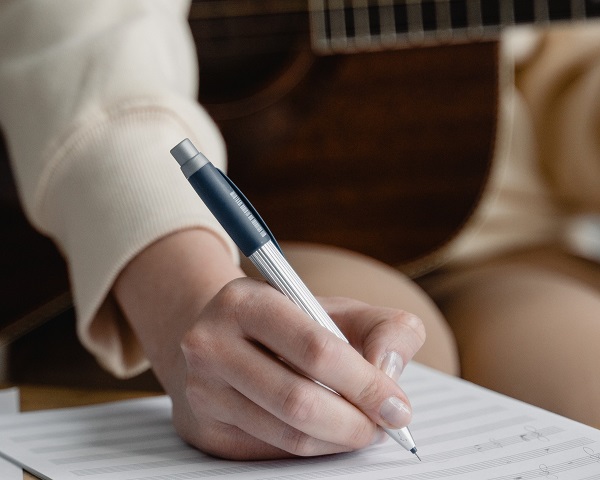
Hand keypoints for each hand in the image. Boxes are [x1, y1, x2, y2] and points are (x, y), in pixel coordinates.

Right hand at [115, 230, 424, 459]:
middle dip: (355, 423)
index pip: (315, 349)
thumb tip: (389, 376)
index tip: (397, 407)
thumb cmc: (292, 323)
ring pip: (287, 435)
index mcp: (246, 302)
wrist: (223, 335)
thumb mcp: (340, 309)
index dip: (365, 384)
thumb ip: (386, 329)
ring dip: (337, 440)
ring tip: (361, 427)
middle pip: (298, 401)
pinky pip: (272, 452)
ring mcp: (202, 390)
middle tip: (383, 426)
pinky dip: (312, 448)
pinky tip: (326, 431)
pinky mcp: (205, 428)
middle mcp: (211, 344)